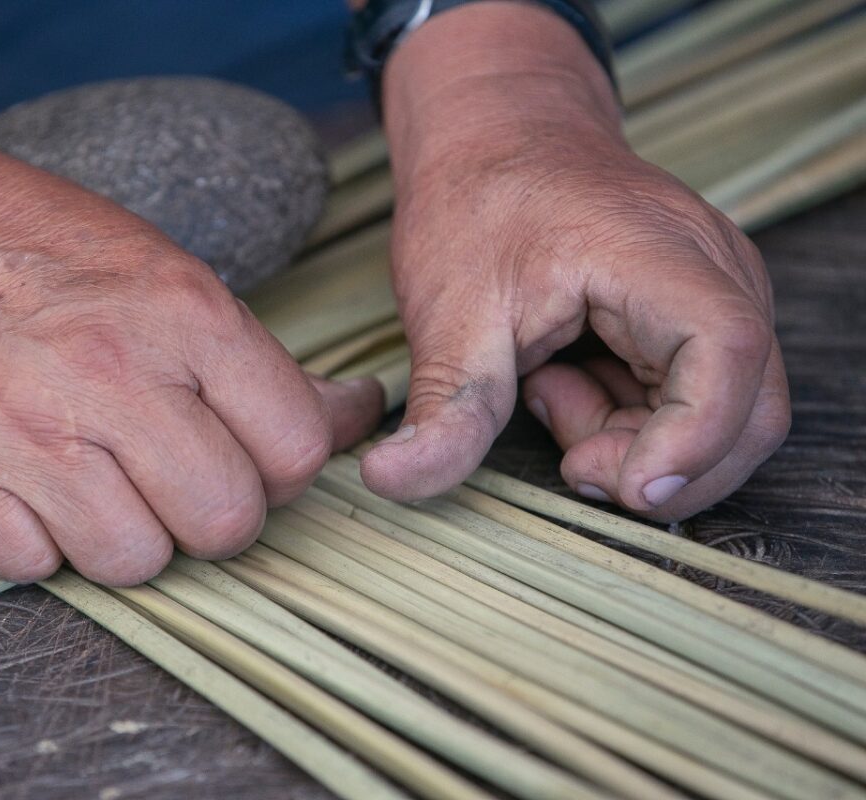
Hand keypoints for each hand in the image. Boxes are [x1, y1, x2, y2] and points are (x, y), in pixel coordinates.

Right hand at [0, 142, 380, 583]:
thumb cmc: (53, 258)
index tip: (248, 456)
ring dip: (127, 539)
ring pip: (135, 563)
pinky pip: (33, 568)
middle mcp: (113, 376)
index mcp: (186, 317)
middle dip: (211, 517)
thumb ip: (265, 365)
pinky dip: (39, 545)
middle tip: (173, 479)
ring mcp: (29, 432)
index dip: (282, 469)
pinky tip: (31, 489)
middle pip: (224, 522)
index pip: (296, 449)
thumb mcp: (177, 282)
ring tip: (98, 484)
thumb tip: (359, 416)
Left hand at [359, 2, 788, 520]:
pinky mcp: (698, 316)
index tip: (626, 490)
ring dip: (634, 444)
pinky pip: (692, 401)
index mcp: (660, 255)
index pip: (726, 356)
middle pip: (746, 412)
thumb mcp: (448, 313)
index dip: (692, 441)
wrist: (495, 137)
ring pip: (723, 418)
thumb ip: (444, 409)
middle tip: (567, 459)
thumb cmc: (477, 205)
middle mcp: (717, 274)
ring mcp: (719, 294)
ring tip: (545, 393)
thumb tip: (393, 481)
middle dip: (661, 467)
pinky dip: (628, 422)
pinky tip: (561, 380)